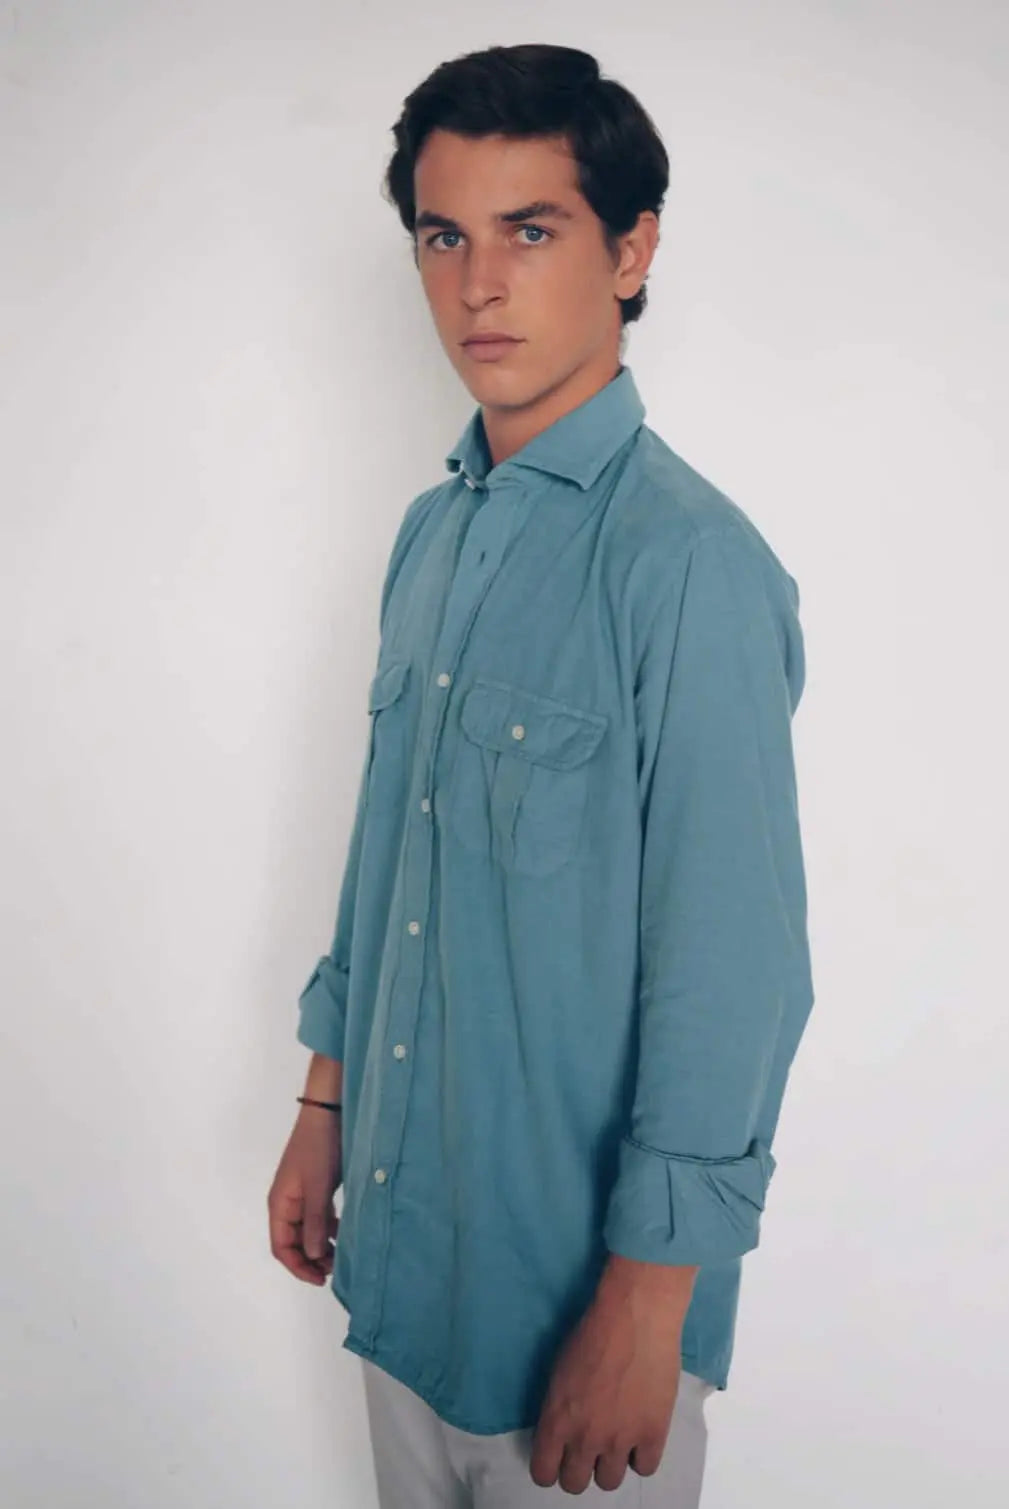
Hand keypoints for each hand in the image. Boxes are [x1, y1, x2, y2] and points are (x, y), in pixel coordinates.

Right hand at [267, 1105, 342, 1284]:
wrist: (328, 1112)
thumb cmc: (319, 1147)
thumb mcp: (317, 1187)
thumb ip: (315, 1223)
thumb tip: (314, 1257)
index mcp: (280, 1204)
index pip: (281, 1247)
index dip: (298, 1267)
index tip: (320, 1279)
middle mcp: (287, 1202)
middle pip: (294, 1242)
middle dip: (311, 1259)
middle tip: (336, 1271)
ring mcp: (302, 1194)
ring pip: (308, 1230)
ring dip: (322, 1246)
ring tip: (343, 1256)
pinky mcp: (316, 1186)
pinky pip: (319, 1216)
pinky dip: (330, 1228)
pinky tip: (346, 1234)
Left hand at [528, 1272, 686, 1493]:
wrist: (635, 1317)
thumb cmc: (592, 1333)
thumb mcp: (558, 1371)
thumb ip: (559, 1409)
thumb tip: (563, 1429)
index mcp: (556, 1420)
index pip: (543, 1473)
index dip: (550, 1467)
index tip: (557, 1457)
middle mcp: (585, 1438)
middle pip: (575, 1484)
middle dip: (578, 1468)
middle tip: (587, 1448)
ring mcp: (620, 1440)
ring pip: (609, 1482)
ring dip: (609, 1463)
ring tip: (616, 1440)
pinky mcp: (653, 1434)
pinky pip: (645, 1468)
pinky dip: (641, 1454)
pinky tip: (640, 1434)